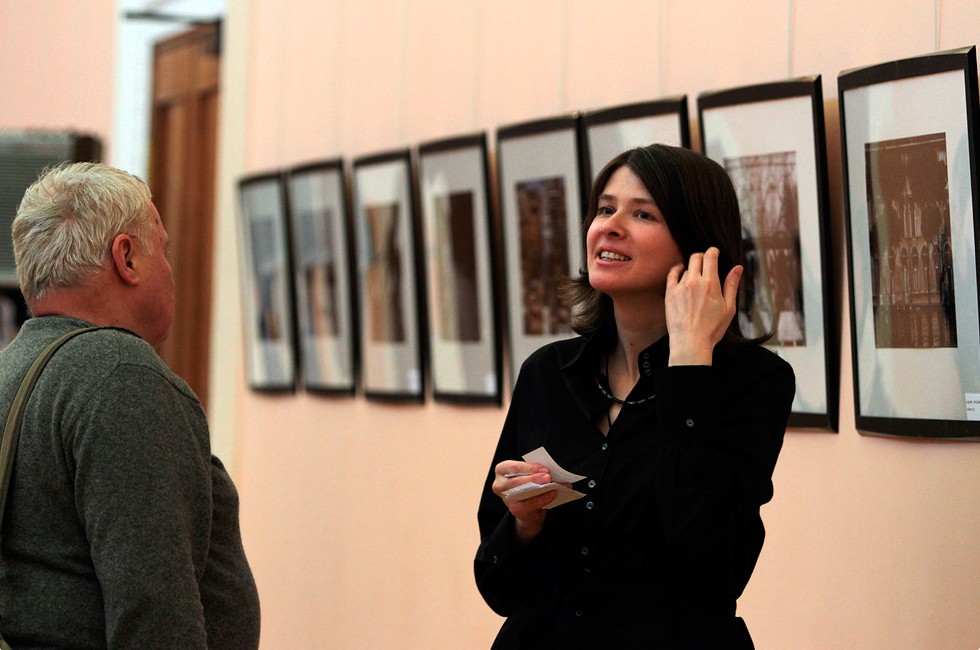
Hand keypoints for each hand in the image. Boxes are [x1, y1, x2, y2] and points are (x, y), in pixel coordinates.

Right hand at [492, 461, 555, 543]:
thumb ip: (533, 470)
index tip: (545, 469)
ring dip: (538, 489)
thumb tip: (546, 471)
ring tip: (552, 486)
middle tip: (548, 477)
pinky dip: (542, 499)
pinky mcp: (514, 510)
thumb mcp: (528, 473)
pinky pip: (528, 504)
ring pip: (521, 493)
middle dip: (534, 478)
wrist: (527, 506)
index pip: (514, 467)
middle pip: (516, 481)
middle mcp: (499, 484)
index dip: (530, 468)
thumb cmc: (528, 483)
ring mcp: (506, 498)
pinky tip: (551, 495)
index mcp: (502, 470)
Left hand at [665, 247, 741, 365]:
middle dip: (702, 256)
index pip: (710, 256)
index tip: (714, 252)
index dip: (713, 251)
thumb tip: (738, 267)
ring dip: (692, 268)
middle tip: (706, 262)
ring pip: (686, 267)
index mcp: (710, 284)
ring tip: (696, 277)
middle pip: (696, 257)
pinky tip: (681, 271)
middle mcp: (694, 282)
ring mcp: (680, 287)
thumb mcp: (729, 308)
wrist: (690, 343)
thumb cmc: (712, 329)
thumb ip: (732, 285)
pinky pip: (672, 274)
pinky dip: (677, 269)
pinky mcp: (669, 294)